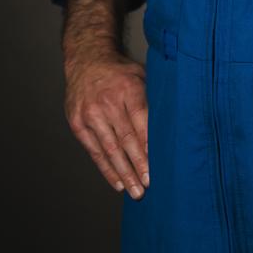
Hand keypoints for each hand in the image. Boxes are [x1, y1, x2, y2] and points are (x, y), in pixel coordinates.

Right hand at [63, 47, 149, 199]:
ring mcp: (90, 114)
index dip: (148, 146)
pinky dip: (106, 168)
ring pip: (109, 150)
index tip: (156, 166)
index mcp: (127, 88)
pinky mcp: (77, 123)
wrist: (86, 61)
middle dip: (138, 165)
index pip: (140, 122)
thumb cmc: (119, 71)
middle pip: (125, 140)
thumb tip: (174, 123)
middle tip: (147, 186)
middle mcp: (107, 103)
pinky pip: (94, 151)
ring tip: (135, 191)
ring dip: (124, 173)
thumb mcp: (140, 75)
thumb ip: (152, 98)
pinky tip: (118, 182)